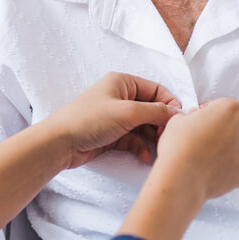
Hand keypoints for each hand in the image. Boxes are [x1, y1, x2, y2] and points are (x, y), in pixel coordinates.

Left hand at [39, 72, 181, 168]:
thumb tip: (177, 113)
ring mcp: (116, 117)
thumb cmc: (89, 120)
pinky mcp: (112, 134)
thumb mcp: (127, 112)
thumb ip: (155, 111)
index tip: (178, 121)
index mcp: (123, 82)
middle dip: (161, 124)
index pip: (156, 90)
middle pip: (152, 109)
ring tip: (159, 150)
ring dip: (152, 138)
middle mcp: (120, 97)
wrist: (60, 143)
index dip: (169, 104)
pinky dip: (141, 147)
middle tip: (167, 138)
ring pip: (144, 126)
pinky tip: (145, 157)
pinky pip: (134, 139)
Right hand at [154, 98, 238, 199]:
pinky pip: (238, 166)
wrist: (182, 178)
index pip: (222, 106)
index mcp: (232, 109)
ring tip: (206, 155)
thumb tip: (194, 121)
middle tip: (203, 138)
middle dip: (222, 130)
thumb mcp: (179, 119)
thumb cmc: (180, 147)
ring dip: (227, 148)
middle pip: (236, 125)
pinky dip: (227, 166)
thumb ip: (192, 116)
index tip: (201, 120)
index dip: (208, 113)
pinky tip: (211, 167)